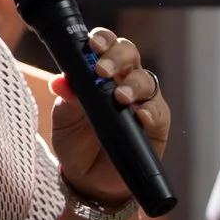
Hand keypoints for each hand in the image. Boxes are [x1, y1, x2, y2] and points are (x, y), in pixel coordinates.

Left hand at [48, 29, 169, 205]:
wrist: (89, 180)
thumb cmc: (76, 143)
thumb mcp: (64, 121)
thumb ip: (66, 100)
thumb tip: (60, 81)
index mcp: (99, 73)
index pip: (105, 46)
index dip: (102, 39)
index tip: (92, 44)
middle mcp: (123, 81)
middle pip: (130, 54)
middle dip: (118, 56)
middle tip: (103, 71)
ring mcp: (142, 101)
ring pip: (146, 80)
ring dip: (133, 85)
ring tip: (120, 97)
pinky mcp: (156, 124)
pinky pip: (159, 112)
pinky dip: (150, 111)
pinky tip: (140, 116)